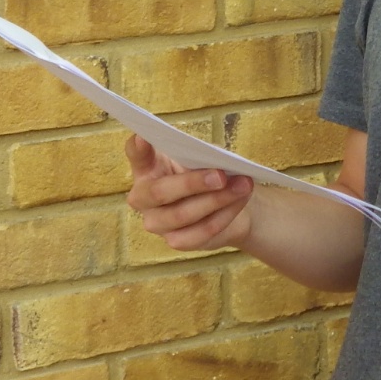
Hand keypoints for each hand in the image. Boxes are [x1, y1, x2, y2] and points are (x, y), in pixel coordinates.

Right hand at [125, 135, 255, 250]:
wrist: (229, 203)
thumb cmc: (209, 172)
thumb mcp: (205, 158)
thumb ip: (201, 156)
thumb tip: (212, 160)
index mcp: (148, 168)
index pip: (137, 156)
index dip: (137, 148)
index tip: (143, 138)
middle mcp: (144, 197)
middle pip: (159, 192)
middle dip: (192, 183)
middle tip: (221, 176)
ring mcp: (156, 222)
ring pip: (182, 214)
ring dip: (217, 199)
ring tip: (243, 185)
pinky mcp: (176, 241)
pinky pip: (200, 231)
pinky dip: (224, 214)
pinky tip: (239, 200)